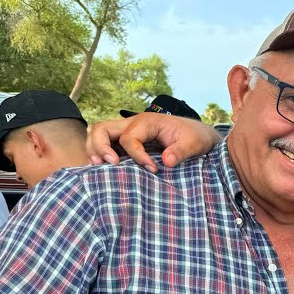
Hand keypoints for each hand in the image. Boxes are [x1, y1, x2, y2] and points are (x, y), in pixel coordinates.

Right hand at [87, 113, 221, 172]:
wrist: (198, 135)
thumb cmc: (195, 137)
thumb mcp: (194, 144)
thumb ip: (181, 151)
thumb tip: (166, 162)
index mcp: (147, 122)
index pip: (129, 138)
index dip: (137, 156)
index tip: (153, 170)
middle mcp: (132, 125)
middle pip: (102, 129)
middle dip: (100, 147)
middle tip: (111, 165)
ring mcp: (127, 133)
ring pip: (99, 135)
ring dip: (95, 150)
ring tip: (100, 168)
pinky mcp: (126, 143)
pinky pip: (106, 145)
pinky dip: (100, 156)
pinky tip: (103, 171)